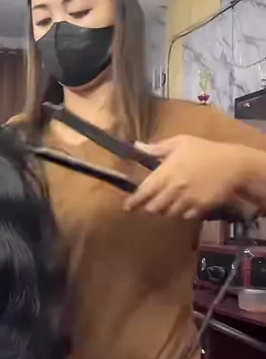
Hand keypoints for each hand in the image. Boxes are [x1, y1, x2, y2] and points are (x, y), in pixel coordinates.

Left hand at [124, 135, 244, 218]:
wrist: (232, 165)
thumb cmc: (204, 150)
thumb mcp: (180, 142)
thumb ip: (156, 148)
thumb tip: (136, 146)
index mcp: (166, 173)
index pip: (143, 192)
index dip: (133, 202)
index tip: (127, 207)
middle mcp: (173, 190)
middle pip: (153, 208)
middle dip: (149, 208)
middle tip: (149, 205)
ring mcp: (187, 201)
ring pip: (168, 213)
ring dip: (165, 210)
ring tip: (167, 203)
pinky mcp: (199, 208)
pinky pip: (185, 215)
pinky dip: (182, 212)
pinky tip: (185, 204)